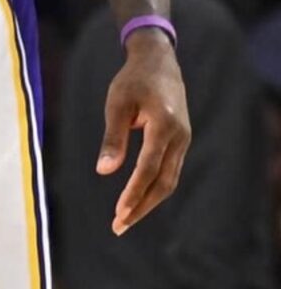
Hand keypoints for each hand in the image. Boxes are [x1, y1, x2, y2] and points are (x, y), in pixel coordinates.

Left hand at [97, 31, 189, 234]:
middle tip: (119, 226)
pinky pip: (169, 171)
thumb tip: (104, 171)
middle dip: (141, 206)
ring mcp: (183, 141)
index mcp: (164, 126)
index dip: (135, 193)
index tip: (119, 213)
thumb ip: (112, 138)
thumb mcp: (116, 104)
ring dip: (148, 201)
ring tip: (124, 219)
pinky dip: (154, 188)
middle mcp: (179, 138)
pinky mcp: (180, 142)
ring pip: (169, 180)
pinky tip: (138, 198)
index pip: (149, 168)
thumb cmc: (133, 81)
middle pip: (164, 183)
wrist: (159, 63)